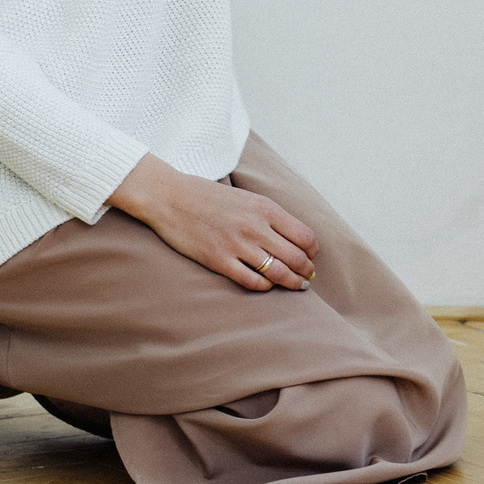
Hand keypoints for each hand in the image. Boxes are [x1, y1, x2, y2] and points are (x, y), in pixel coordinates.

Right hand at [109, 154, 319, 290]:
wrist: (171, 197)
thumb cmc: (210, 197)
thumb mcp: (247, 198)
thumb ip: (270, 216)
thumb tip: (295, 239)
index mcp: (266, 208)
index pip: (305, 236)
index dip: (312, 252)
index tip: (311, 257)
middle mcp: (255, 226)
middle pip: (296, 258)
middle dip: (306, 271)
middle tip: (307, 278)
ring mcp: (237, 245)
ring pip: (278, 273)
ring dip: (292, 283)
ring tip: (296, 286)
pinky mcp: (219, 261)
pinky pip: (252, 281)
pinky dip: (264, 286)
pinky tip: (266, 285)